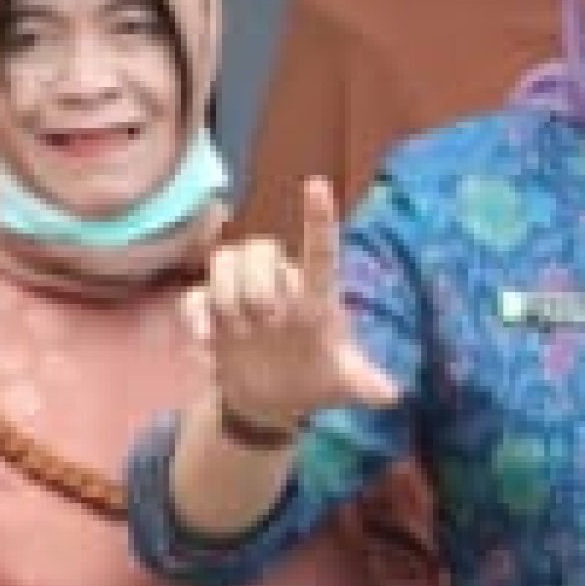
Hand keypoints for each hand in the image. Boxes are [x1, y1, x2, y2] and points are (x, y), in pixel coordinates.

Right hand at [183, 178, 407, 442]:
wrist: (273, 400)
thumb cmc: (315, 380)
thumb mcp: (343, 385)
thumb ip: (365, 385)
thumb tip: (390, 395)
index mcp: (316, 297)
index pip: (320, 250)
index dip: (319, 218)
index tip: (317, 185)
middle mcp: (279, 286)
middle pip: (260, 248)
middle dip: (256, 281)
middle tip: (263, 321)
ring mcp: (242, 295)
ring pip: (224, 259)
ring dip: (224, 293)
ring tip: (237, 332)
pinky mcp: (211, 313)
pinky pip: (193, 296)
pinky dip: (195, 316)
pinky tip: (206, 344)